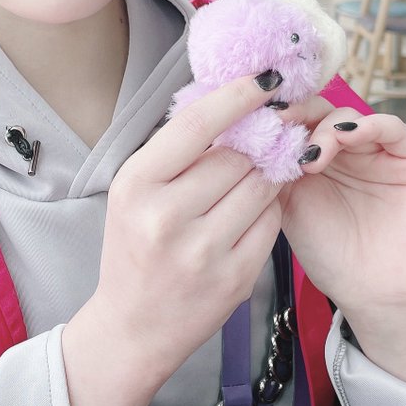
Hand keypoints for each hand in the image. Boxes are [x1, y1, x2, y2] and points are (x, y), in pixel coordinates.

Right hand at [95, 71, 284, 377]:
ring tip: (247, 183)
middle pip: (237, 155)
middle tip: (255, 146)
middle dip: (252, 147)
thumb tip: (231, 101)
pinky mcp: (235, 278)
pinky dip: (268, 210)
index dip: (238, 95)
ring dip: (264, 176)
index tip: (268, 78)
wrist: (133, 327)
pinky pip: (271, 222)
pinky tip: (249, 214)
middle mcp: (166, 217)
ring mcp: (203, 251)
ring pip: (261, 186)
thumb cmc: (134, 247)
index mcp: (136, 185)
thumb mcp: (135, 192)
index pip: (197, 123)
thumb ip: (177, 152)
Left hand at [277, 104, 405, 316]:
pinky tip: (344, 136)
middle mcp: (347, 150)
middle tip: (280, 126)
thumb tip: (246, 131)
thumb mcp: (287, 205)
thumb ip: (272, 168)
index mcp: (315, 158)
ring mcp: (379, 152)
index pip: (296, 120)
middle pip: (320, 111)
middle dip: (298, 115)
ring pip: (350, 116)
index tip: (257, 121)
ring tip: (311, 155)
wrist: (373, 292)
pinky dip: (367, 124)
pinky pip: (392, 128)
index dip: (278, 116)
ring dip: (326, 127)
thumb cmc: (330, 254)